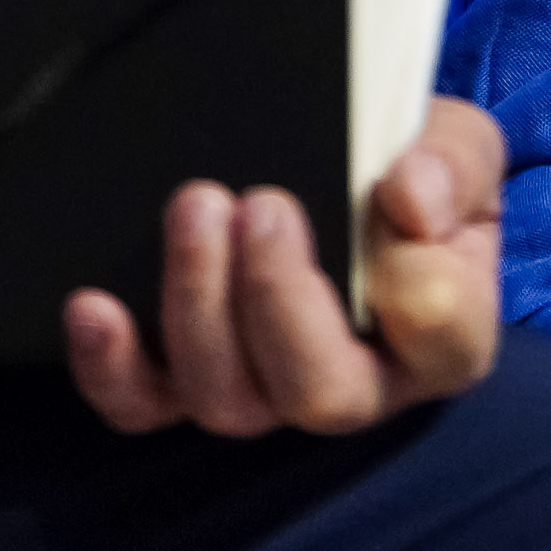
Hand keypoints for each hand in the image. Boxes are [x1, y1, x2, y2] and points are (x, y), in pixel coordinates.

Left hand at [62, 94, 503, 437]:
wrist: (346, 173)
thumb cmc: (413, 168)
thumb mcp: (457, 145)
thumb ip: (453, 166)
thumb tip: (412, 201)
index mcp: (443, 335)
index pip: (444, 337)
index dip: (421, 293)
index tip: (397, 205)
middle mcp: (357, 387)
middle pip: (317, 390)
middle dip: (280, 299)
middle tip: (262, 205)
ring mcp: (266, 394)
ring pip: (227, 400)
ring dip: (200, 307)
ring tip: (195, 208)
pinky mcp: (187, 387)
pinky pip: (143, 405)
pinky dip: (111, 366)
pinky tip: (93, 308)